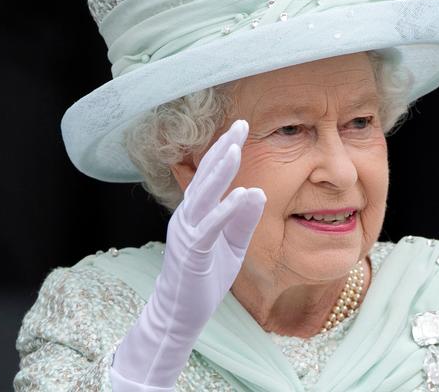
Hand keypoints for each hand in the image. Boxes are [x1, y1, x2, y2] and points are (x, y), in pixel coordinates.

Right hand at [110, 119, 265, 390]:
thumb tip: (257, 190)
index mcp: (196, 212)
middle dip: (222, 149)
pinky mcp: (192, 253)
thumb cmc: (205, 277)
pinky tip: (242, 195)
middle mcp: (187, 216)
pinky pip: (209, 227)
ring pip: (202, 195)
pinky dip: (225, 211)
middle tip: (240, 124)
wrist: (181, 314)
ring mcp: (186, 233)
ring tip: (235, 148)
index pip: (210, 175)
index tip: (241, 127)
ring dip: (219, 172)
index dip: (224, 150)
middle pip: (204, 176)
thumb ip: (243, 219)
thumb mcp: (233, 245)